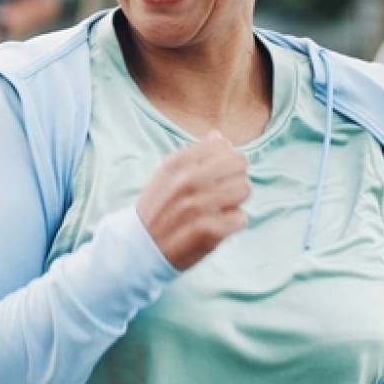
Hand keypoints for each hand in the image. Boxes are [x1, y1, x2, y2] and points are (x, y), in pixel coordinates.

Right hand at [135, 131, 250, 270]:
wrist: (140, 247)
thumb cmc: (158, 209)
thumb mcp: (167, 175)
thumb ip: (194, 155)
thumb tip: (219, 136)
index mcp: (177, 162)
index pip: (223, 146)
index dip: (223, 161)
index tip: (213, 176)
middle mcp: (187, 180)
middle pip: (239, 164)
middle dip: (234, 178)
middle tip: (221, 194)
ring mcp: (198, 206)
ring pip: (244, 189)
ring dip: (235, 201)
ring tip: (219, 210)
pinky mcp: (208, 231)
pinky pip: (241, 218)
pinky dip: (233, 224)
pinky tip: (217, 227)